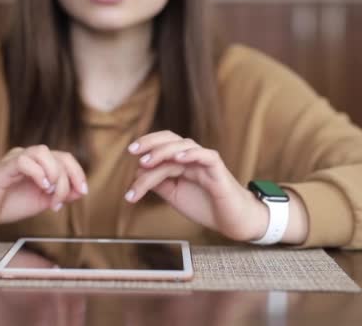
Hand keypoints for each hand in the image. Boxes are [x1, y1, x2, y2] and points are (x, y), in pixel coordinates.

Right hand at [0, 145, 87, 227]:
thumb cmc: (7, 204)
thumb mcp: (41, 201)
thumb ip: (60, 195)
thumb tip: (80, 191)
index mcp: (38, 163)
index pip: (65, 158)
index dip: (78, 173)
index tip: (82, 191)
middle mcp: (28, 156)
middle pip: (58, 155)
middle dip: (67, 179)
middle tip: (59, 201)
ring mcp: (15, 159)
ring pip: (43, 152)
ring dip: (54, 174)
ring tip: (50, 192)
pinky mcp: (3, 168)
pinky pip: (24, 161)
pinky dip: (38, 173)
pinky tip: (41, 187)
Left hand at [125, 131, 268, 241]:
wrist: (232, 222)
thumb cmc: (205, 206)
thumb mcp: (174, 195)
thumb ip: (159, 183)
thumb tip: (137, 172)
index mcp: (181, 161)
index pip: (161, 146)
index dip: (146, 146)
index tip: (129, 153)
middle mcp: (192, 157)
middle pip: (171, 139)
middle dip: (150, 142)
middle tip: (132, 152)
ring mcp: (205, 162)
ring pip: (184, 146)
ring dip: (163, 152)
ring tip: (147, 162)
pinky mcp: (218, 170)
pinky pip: (206, 156)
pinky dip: (192, 154)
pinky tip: (178, 158)